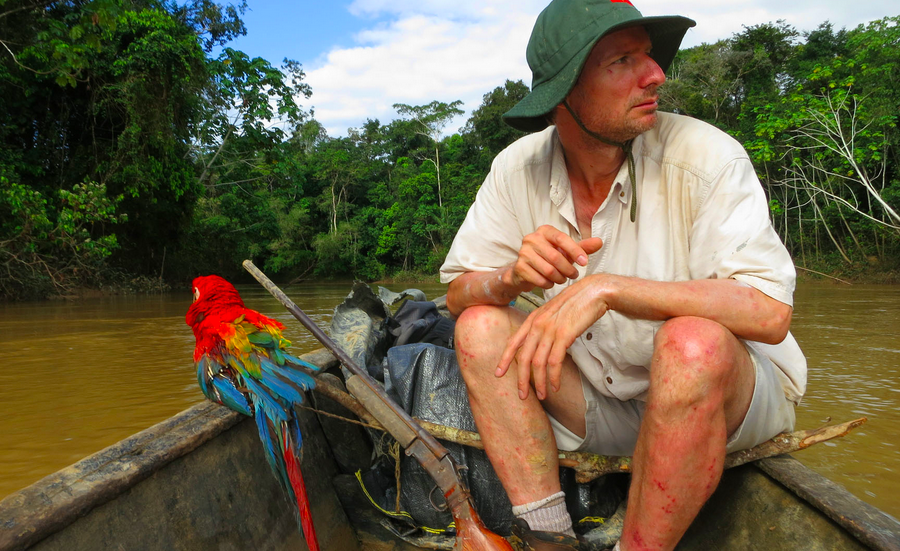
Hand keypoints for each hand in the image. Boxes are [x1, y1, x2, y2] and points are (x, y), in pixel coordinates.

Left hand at [496, 275, 610, 399]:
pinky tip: (555, 386)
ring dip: (539, 383)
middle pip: (523, 357)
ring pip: (538, 363)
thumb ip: (545, 326)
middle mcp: (538, 324)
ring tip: (542, 396)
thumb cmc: (577, 302)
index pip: (514, 342)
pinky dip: (553, 377)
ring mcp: (550, 330)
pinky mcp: (564, 335)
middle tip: (522, 396)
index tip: (498, 373)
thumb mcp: (554, 312)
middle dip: (521, 379)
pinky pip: (554, 362)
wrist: (594, 291)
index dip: (505, 359)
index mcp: (533, 318)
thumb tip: (543, 344)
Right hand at [505, 225, 602, 291]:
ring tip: (562, 279)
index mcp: (544, 231)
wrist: (523, 271)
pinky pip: (539, 280)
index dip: (575, 251)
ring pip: (548, 270)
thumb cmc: (548, 258)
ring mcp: (523, 253)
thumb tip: (599, 242)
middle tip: (574, 275)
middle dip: (568, 269)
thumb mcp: (566, 251)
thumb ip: (582, 247)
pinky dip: (548, 284)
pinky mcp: (519, 267)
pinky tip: (550, 283)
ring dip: (560, 278)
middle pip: (555, 257)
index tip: (585, 262)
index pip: (561, 238)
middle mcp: (531, 238)